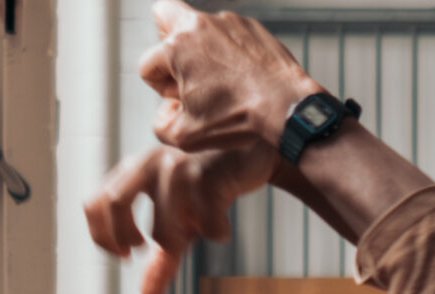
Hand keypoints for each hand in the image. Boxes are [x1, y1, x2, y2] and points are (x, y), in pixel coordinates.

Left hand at [84, 142, 278, 293]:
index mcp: (135, 171)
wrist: (248, 156)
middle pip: (114, 202)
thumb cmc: (208, 189)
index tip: (124, 256)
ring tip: (196, 232)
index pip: (95, 202)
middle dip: (126, 236)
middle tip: (143, 249)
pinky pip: (206, 223)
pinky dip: (217, 233)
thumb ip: (162, 258)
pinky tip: (222, 225)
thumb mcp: (181, 224)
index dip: (102, 235)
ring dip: (180, 241)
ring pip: (164, 225)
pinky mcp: (208, 175)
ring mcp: (178, 167)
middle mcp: (150, 164)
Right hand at [139, 0, 323, 150]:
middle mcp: (199, 25)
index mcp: (176, 47)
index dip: (161, 90)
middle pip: (163, 15)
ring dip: (204, 51)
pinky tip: (244, 77)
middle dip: (166, 42)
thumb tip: (168, 111)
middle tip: (185, 69)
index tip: (183, 101)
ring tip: (222, 81)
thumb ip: (162, 126)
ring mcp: (228, 22)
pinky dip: (232, 52)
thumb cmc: (237, 119)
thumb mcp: (187, 137)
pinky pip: (232, 35)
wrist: (286, 108)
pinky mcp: (252, 27)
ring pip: (201, 28)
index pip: (148, 66)